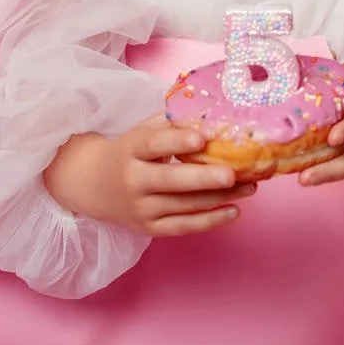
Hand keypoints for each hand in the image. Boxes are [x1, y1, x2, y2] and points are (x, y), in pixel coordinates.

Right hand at [43, 115, 255, 235]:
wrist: (93, 184)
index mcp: (131, 150)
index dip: (179, 141)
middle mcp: (133, 181)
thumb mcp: (143, 130)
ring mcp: (141, 209)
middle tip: (233, 173)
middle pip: (171, 181)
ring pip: (183, 206)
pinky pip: (183, 227)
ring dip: (219, 197)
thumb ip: (173, 122)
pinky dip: (210, 221)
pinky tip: (234, 210)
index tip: (205, 137)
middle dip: (203, 178)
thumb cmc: (129, 150)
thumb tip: (213, 116)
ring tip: (250, 186)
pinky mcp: (150, 228)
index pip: (155, 145)